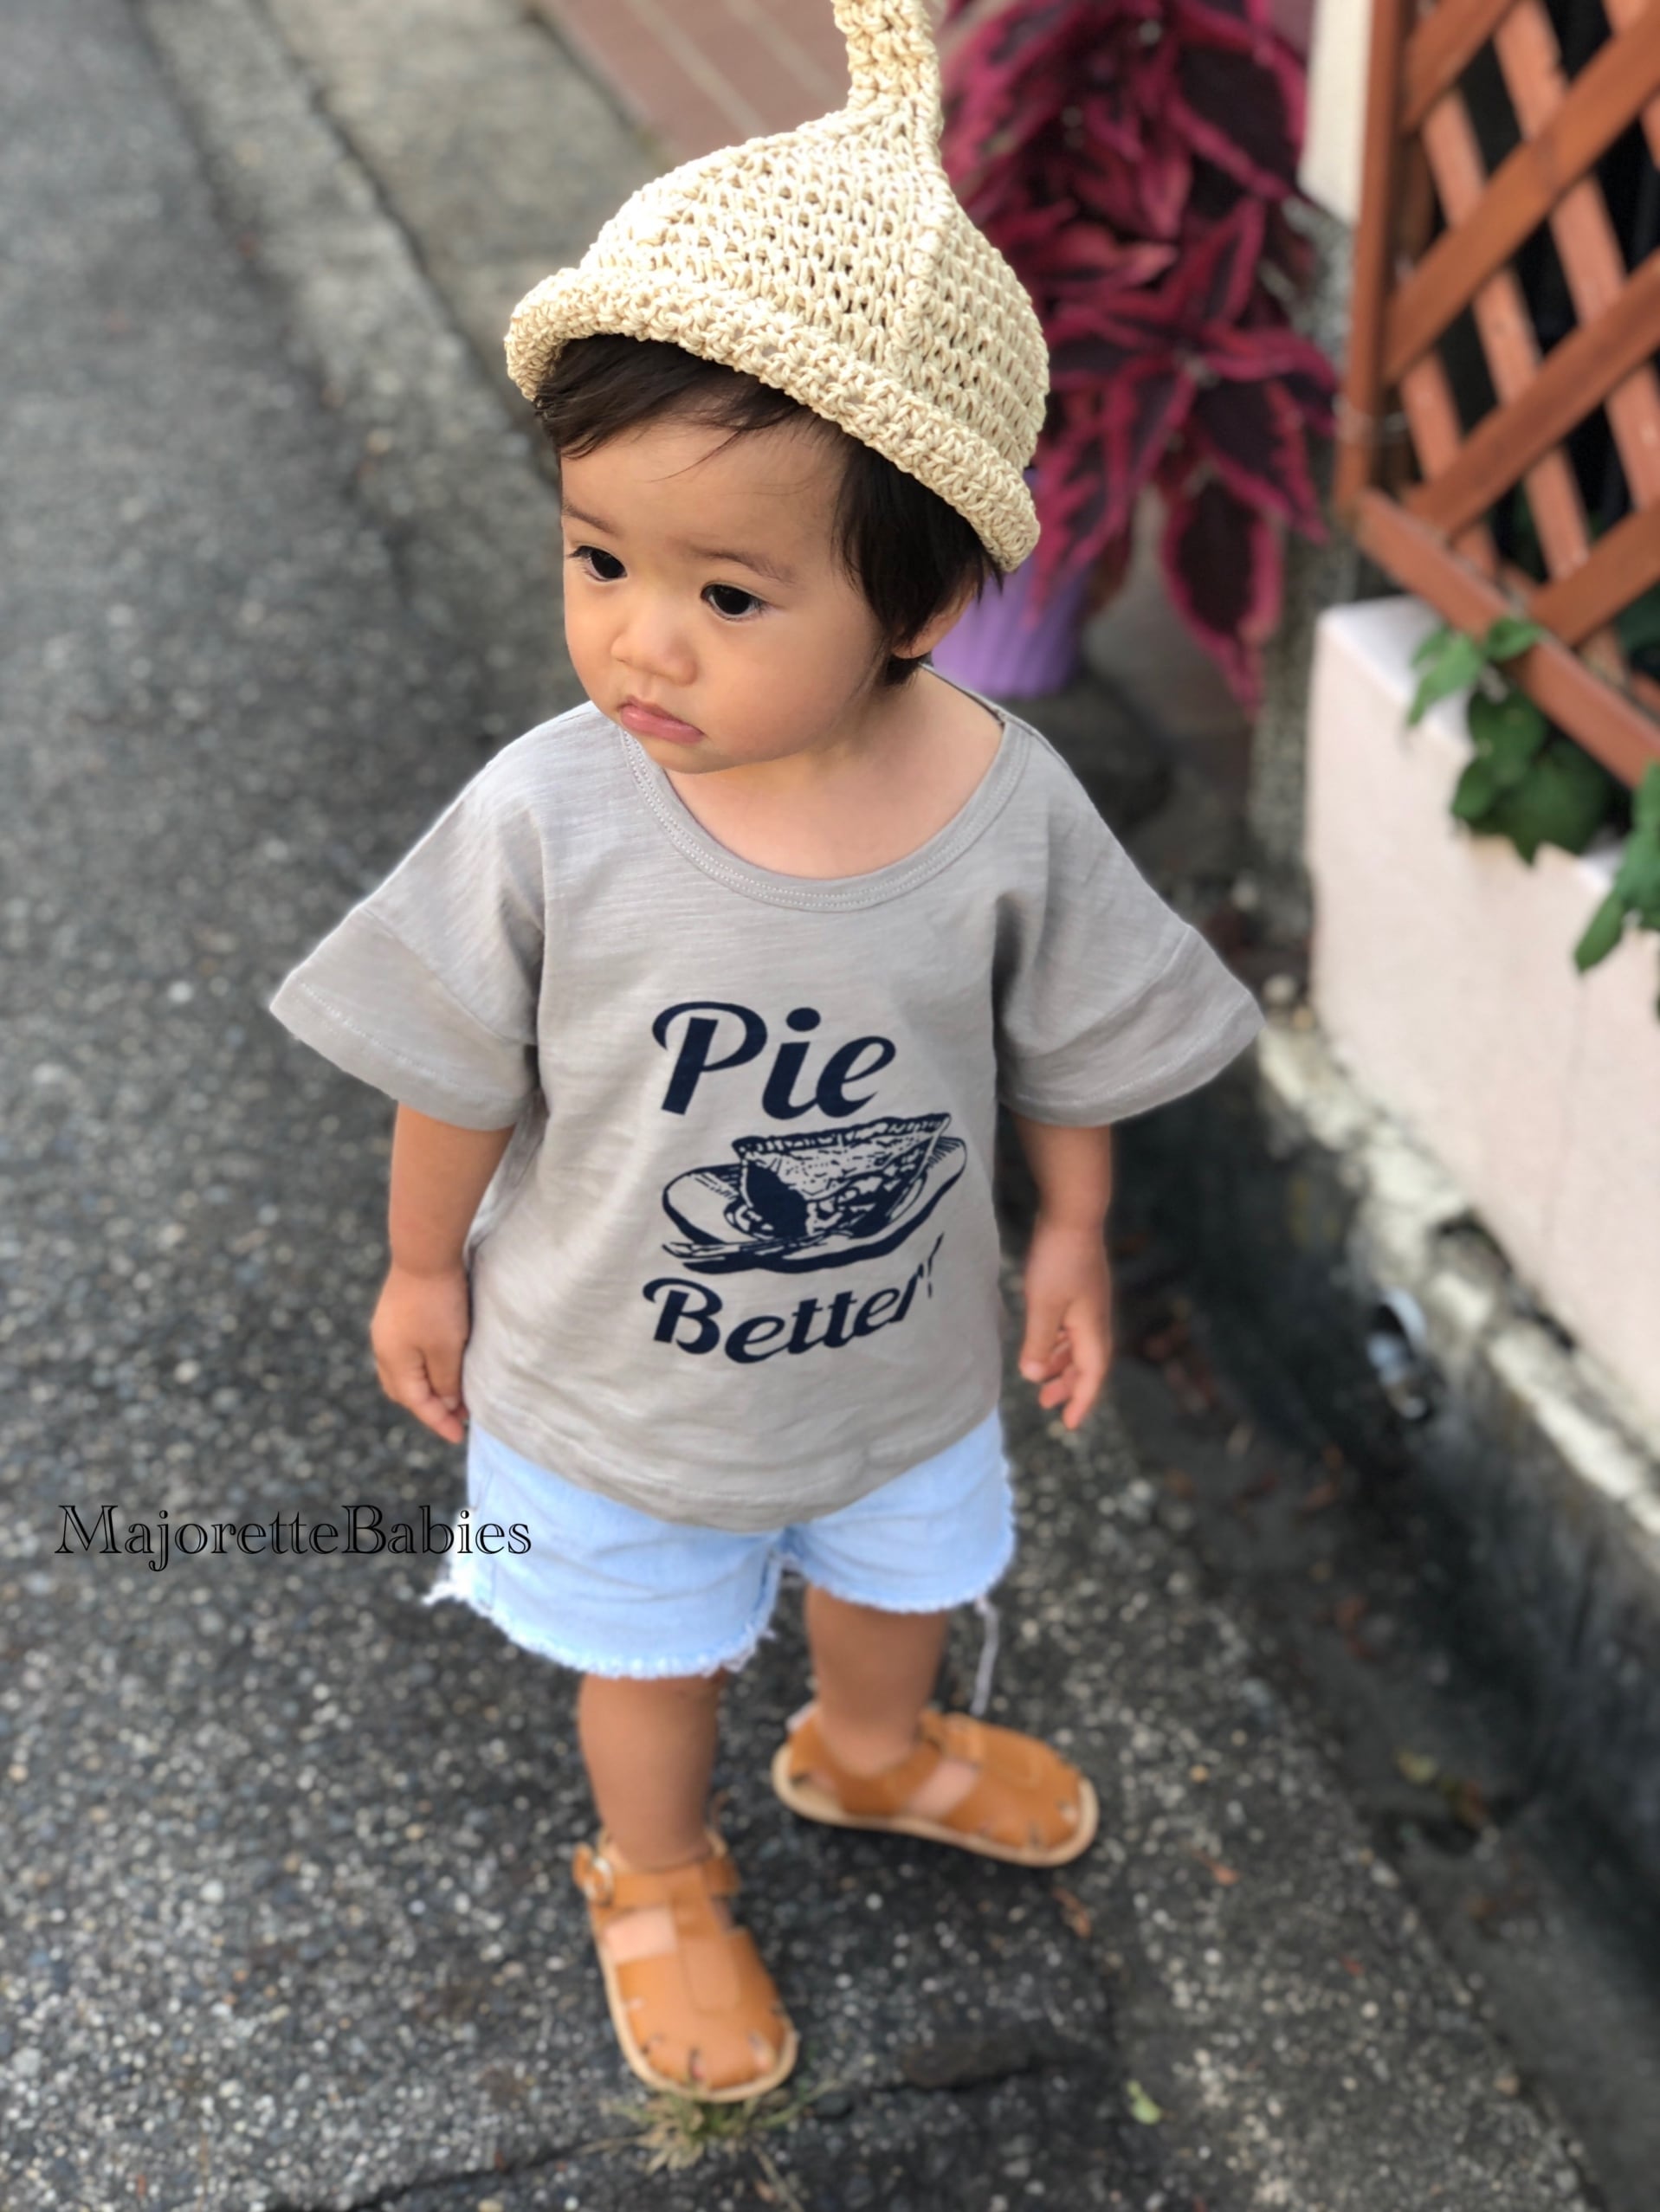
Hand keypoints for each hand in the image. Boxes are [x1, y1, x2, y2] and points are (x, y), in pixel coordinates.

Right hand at [369, 1260, 472, 1445]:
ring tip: (451, 1394)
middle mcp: (383, 1349)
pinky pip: (405, 1353)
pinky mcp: (394, 1314)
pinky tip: (438, 1363)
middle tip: (457, 1416)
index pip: (417, 1403)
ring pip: (402, 1373)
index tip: (459, 1436)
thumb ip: (446, 1381)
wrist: (424, 1253)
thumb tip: (447, 1404)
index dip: (439, 1421)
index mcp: (393, 1362)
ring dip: (425, 1386)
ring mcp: (386, 1330)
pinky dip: (421, 1367)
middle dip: (429, 1407)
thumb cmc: (438, 1303)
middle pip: (404, 1391)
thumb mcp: (448, 1348)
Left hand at [1017, 1215, 1113, 1431]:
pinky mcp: (1079, 1290)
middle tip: (1047, 1405)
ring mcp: (1089, 1304)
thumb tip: (1033, 1376)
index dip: (1081, 1401)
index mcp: (1092, 1328)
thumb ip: (1039, 1342)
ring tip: (1041, 1379)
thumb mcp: (1043, 1304)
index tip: (1067, 1424)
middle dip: (1069, 1387)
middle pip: (1087, 1364)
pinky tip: (1042, 1342)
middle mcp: (1096, 1320)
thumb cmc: (1058, 1258)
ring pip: (1078, 1346)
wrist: (1073, 1214)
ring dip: (1062, 1365)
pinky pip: (1071, 1328)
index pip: (1092, 1375)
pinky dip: (1058, 1342)